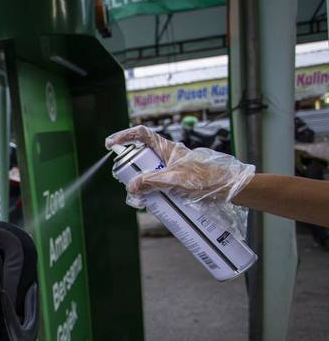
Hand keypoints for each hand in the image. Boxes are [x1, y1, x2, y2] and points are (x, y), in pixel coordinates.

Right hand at [105, 125, 254, 203]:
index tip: (110, 145)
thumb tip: (131, 187)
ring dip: (143, 186)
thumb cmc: (207, 178)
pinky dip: (153, 195)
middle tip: (127, 182)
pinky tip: (155, 205)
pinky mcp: (177, 183)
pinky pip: (159, 187)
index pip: (141, 135)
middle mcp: (168, 157)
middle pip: (142, 159)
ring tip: (143, 199)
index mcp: (167, 148)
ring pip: (150, 176)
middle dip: (132, 171)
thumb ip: (151, 182)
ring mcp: (173, 170)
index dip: (124, 137)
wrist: (230, 189)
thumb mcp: (175, 180)